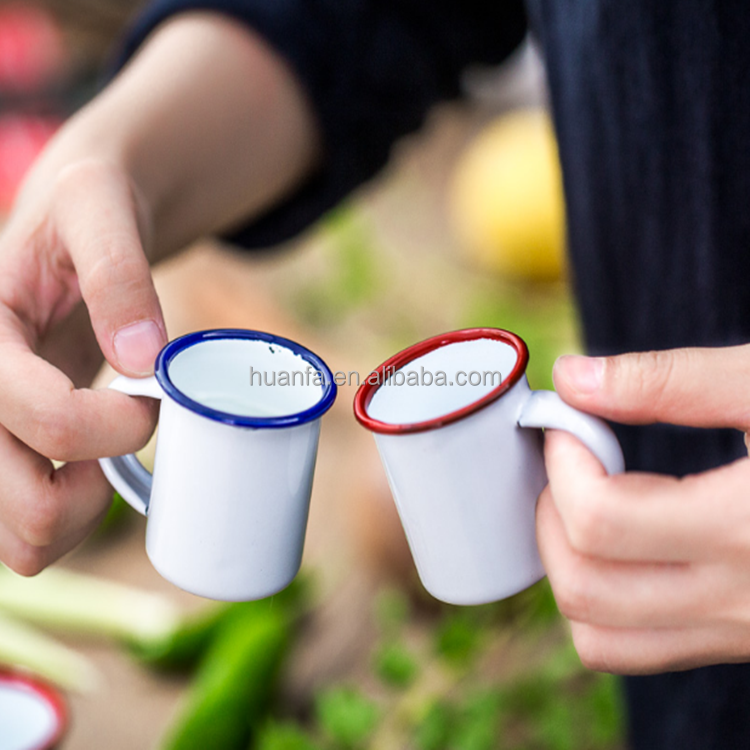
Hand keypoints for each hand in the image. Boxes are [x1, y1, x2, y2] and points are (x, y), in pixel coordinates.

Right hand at [0, 153, 165, 574]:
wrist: (67, 232)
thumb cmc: (82, 210)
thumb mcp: (100, 207)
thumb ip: (119, 272)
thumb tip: (145, 358)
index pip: (47, 420)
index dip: (119, 424)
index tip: (152, 395)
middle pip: (24, 505)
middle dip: (98, 485)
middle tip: (128, 428)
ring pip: (22, 538)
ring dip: (82, 514)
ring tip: (106, 458)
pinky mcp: (2, 450)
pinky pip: (27, 533)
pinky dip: (70, 521)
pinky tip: (90, 474)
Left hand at [537, 347, 749, 673]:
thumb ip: (669, 381)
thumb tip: (572, 377)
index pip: (599, 519)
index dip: (562, 458)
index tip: (568, 419)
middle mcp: (742, 602)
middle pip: (584, 586)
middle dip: (550, 513)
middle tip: (568, 459)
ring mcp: (741, 634)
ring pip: (600, 637)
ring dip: (566, 565)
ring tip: (584, 501)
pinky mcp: (742, 642)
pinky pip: (637, 648)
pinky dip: (601, 601)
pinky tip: (622, 541)